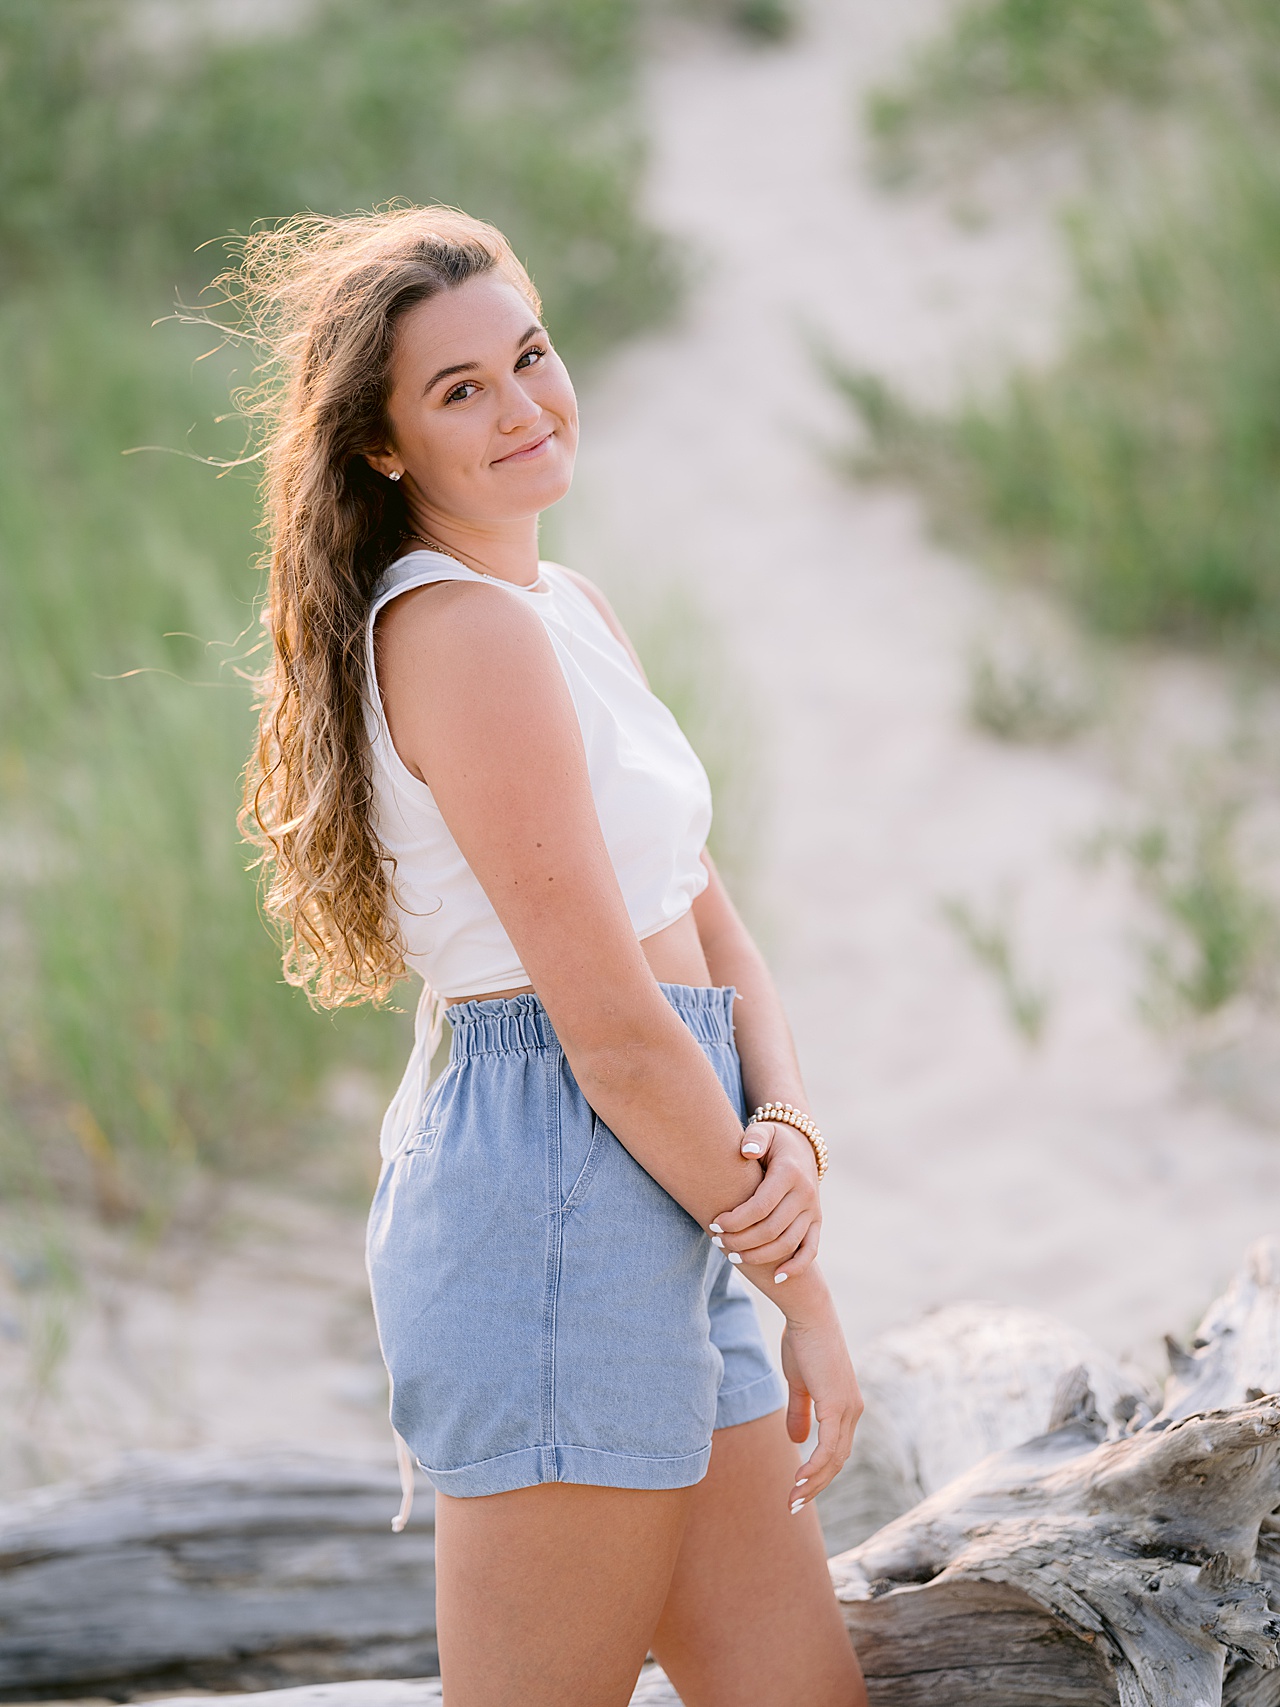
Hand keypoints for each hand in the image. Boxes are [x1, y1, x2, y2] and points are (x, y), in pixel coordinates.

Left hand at [708, 1119, 820, 1284]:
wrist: (803, 1146)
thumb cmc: (774, 1140)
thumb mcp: (765, 1130)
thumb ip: (755, 1138)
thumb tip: (747, 1151)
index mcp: (790, 1173)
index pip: (761, 1206)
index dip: (736, 1220)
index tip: (715, 1224)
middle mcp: (805, 1194)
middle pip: (772, 1229)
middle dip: (741, 1240)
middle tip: (717, 1241)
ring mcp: (813, 1211)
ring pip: (787, 1243)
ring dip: (759, 1255)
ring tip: (733, 1256)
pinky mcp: (816, 1222)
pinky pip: (810, 1250)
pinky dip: (796, 1267)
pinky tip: (776, 1278)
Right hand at [779, 1286, 862, 1510]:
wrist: (808, 1315)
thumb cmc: (802, 1341)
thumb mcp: (799, 1382)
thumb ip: (799, 1410)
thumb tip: (796, 1440)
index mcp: (845, 1406)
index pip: (835, 1451)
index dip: (818, 1473)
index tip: (798, 1489)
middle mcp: (853, 1411)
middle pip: (837, 1462)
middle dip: (815, 1486)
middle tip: (793, 1505)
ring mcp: (847, 1409)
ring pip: (833, 1460)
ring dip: (813, 1483)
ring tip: (792, 1500)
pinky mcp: (837, 1405)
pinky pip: (828, 1447)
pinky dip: (815, 1467)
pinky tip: (800, 1480)